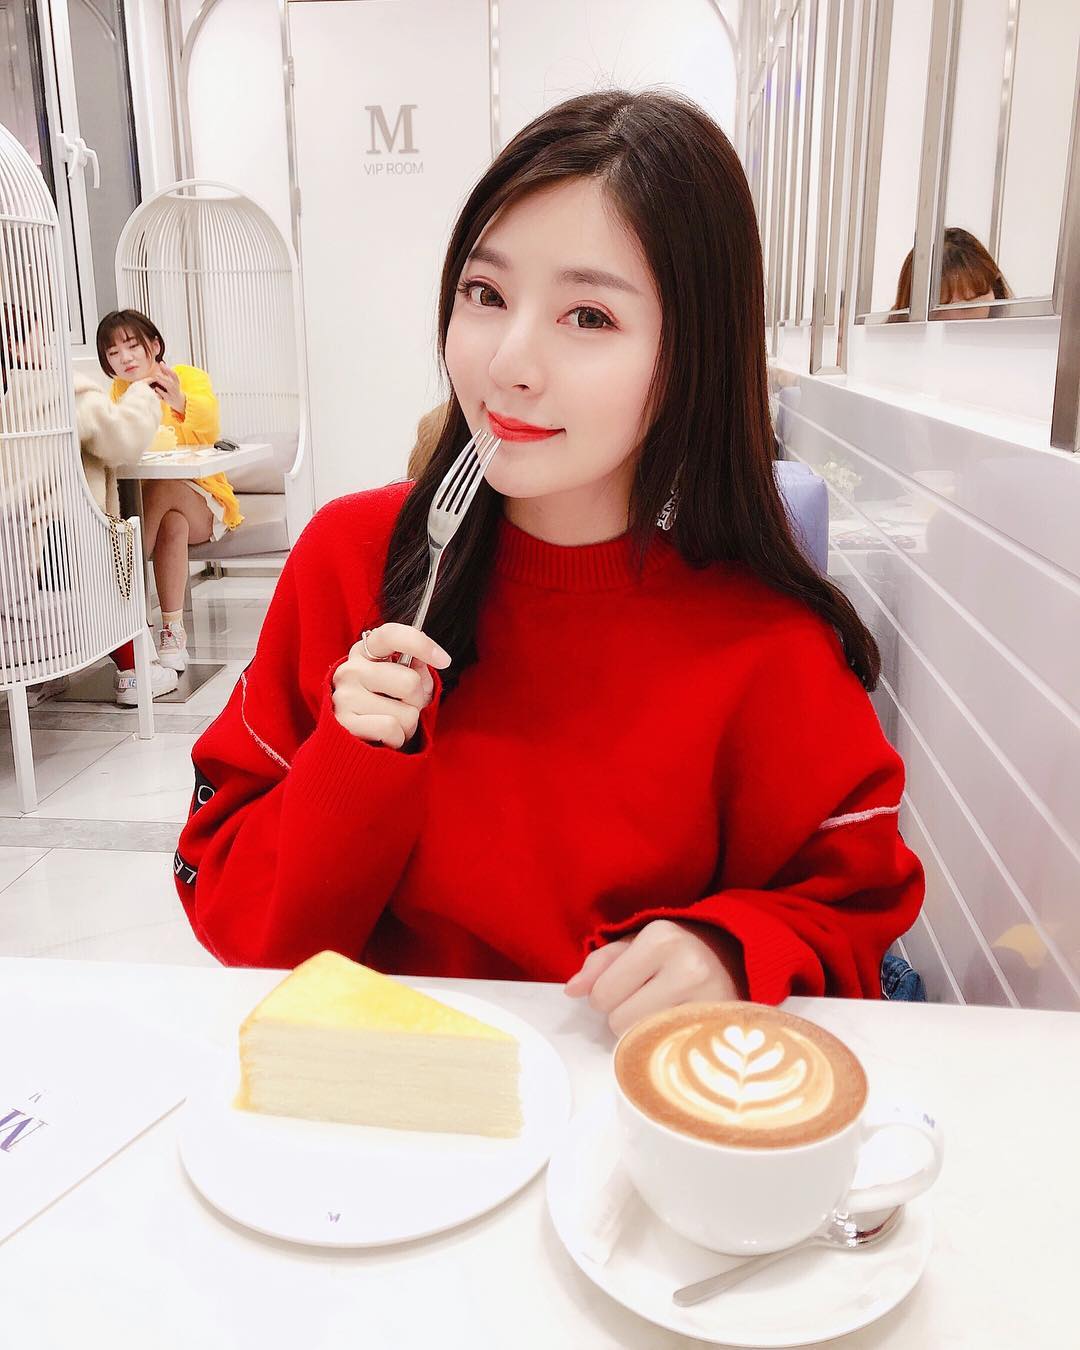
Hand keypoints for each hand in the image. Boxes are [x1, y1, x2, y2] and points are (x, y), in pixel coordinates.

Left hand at [148, 362, 184, 414]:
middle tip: (156, 373)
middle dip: (163, 376)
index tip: (161, 363)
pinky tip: (156, 388)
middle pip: (170, 380)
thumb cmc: (174, 389)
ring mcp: (172, 393)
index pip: (173, 374)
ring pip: (168, 386)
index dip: (167, 368)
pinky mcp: (169, 398)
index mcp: (176, 381)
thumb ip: (166, 372)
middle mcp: (175, 386)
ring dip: (162, 382)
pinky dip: (160, 391)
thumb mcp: (172, 380)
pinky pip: (164, 395)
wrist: (180, 401)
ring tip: (155, 377)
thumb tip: (161, 363)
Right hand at [331, 622, 450, 748]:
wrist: (357, 741)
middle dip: (417, 700)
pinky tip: (386, 738)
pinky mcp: (344, 723)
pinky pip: (391, 729)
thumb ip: (417, 670)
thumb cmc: (387, 707)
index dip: (421, 644)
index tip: (444, 660)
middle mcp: (351, 669)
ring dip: (408, 725)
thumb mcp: (404, 684)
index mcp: (365, 652)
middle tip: (405, 707)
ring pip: (406, 712)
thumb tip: (421, 661)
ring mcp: (344, 696)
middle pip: (410, 682)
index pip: (391, 635)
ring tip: (394, 725)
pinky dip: (398, 738)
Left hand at [564, 919, 746, 1037]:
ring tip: (664, 1012)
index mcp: (661, 938)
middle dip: (625, 1015)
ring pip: (644, 1042)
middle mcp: (688, 967)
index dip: (605, 996)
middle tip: (648, 1000)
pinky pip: (672, 1054)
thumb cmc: (678, 950)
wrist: (738, 956)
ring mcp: (709, 1001)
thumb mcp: (638, 943)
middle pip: (621, 1022)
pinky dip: (668, 1046)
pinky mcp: (723, 1029)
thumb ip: (600, 963)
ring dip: (645, 1033)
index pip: (603, 994)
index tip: (626, 987)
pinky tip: (679, 1030)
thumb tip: (572, 990)